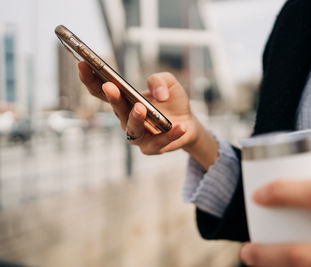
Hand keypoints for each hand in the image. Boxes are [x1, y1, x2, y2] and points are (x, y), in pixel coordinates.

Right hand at [78, 62, 217, 168]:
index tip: (83, 64)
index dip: (90, 79)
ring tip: (140, 107)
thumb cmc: (171, 101)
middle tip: (109, 86)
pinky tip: (179, 127)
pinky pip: (160, 142)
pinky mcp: (152, 148)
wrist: (188, 122)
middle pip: (116, 109)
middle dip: (112, 98)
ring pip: (132, 130)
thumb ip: (160, 80)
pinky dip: (170, 135)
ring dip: (135, 119)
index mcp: (123, 101)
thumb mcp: (168, 82)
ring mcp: (138, 135)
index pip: (101, 91)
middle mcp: (125, 119)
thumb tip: (159, 95)